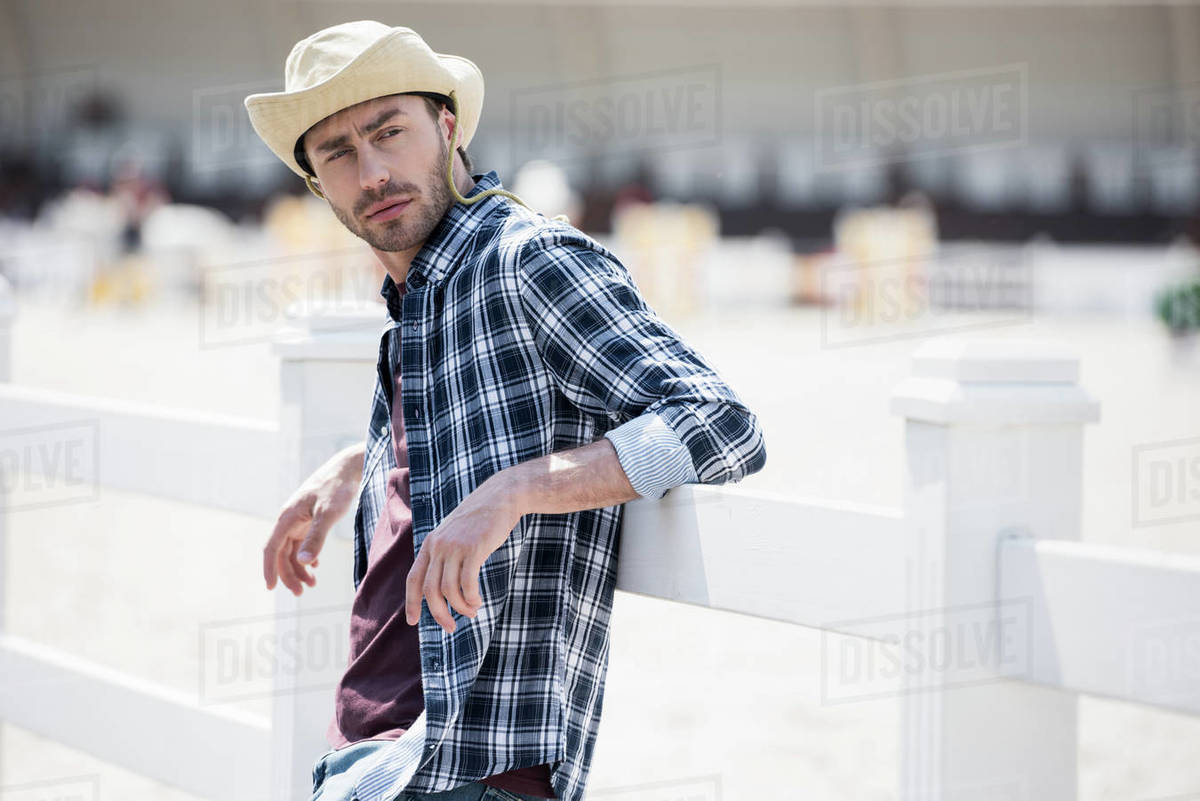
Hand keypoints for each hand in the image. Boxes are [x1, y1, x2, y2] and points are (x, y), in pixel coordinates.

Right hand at [264, 444, 363, 594]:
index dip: (270, 569)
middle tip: (302, 592)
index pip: (272, 548)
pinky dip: (307, 556)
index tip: (271, 588)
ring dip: (299, 567)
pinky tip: (316, 564)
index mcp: (287, 517)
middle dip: (289, 574)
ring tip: (312, 583)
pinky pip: (302, 542)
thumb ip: (316, 538)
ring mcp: (299, 519)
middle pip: (282, 553)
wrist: (349, 467)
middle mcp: (289, 519)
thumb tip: (303, 562)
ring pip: (292, 549)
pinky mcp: (309, 518)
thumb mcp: (328, 514)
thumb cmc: (338, 488)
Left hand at [405, 471, 523, 633]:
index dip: (411, 603)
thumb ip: (445, 554)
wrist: (501, 496)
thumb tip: (443, 584)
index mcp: (430, 544)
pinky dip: (471, 598)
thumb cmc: (480, 519)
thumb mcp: (455, 534)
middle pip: (430, 590)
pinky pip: (467, 583)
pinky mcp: (474, 549)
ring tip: (472, 612)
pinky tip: (477, 602)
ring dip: (460, 608)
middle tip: (450, 627)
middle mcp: (439, 546)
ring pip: (449, 590)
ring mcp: (456, 547)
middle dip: (438, 613)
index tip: (413, 622)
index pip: (413, 579)